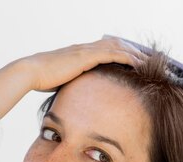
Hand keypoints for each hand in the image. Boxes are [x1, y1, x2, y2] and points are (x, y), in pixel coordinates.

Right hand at [21, 37, 146, 92]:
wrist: (31, 72)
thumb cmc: (41, 80)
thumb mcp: (61, 81)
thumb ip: (72, 84)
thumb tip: (78, 97)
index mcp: (80, 52)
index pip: (106, 48)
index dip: (122, 52)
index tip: (134, 59)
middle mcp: (85, 48)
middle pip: (116, 44)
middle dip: (134, 50)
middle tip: (150, 58)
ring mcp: (86, 50)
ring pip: (118, 46)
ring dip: (136, 53)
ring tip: (151, 61)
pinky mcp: (87, 56)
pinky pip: (114, 53)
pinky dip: (128, 57)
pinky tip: (139, 63)